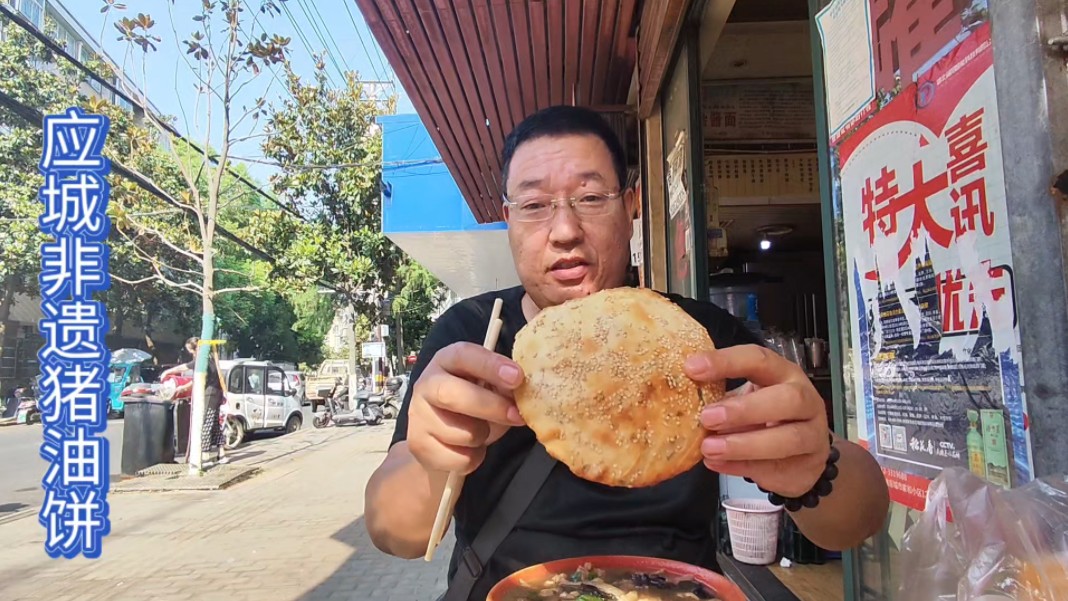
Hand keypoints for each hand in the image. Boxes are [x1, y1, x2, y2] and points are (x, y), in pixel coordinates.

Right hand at [406, 342, 526, 474]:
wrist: (442, 442)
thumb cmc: (472, 408)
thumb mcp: (490, 389)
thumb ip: (503, 387)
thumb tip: (521, 392)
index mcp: (447, 361)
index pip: (463, 355)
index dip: (490, 365)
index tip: (517, 377)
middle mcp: (427, 384)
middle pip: (451, 394)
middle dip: (489, 406)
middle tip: (517, 415)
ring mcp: (419, 416)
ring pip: (461, 432)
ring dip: (483, 436)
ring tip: (481, 432)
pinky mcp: (419, 446)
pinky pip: (459, 458)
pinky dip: (474, 458)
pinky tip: (468, 449)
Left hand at [684, 344, 830, 497]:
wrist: (803, 458)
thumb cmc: (768, 417)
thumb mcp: (749, 398)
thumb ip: (723, 397)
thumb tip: (681, 396)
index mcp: (784, 374)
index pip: (759, 360)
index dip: (727, 362)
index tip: (691, 367)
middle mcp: (806, 400)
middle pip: (787, 400)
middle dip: (745, 409)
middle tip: (707, 417)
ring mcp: (813, 436)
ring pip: (788, 439)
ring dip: (744, 445)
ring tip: (709, 448)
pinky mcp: (807, 468)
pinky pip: (776, 468)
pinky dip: (742, 467)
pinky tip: (716, 464)